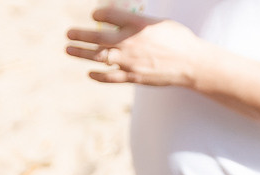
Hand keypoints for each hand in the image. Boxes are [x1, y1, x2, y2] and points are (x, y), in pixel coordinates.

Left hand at [65, 9, 211, 86]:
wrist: (191, 64)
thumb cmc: (178, 40)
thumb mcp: (158, 22)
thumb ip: (139, 21)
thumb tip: (124, 20)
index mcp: (138, 24)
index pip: (109, 15)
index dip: (99, 14)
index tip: (95, 15)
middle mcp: (130, 42)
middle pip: (98, 37)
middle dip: (80, 35)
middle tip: (68, 33)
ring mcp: (130, 61)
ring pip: (99, 57)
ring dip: (81, 53)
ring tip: (68, 49)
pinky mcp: (133, 77)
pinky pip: (110, 77)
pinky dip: (98, 75)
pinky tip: (89, 73)